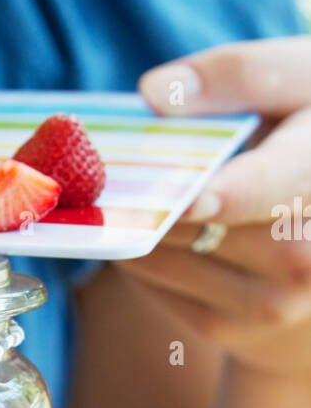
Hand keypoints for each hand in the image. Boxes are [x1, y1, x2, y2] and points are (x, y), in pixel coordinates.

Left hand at [121, 37, 310, 375]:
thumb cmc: (305, 143)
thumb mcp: (299, 87)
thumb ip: (239, 76)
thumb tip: (157, 93)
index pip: (275, 188)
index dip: (232, 196)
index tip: (192, 199)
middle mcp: (306, 257)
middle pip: (198, 217)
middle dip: (155, 188)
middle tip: (116, 163)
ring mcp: (270, 304)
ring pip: (165, 249)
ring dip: (140, 216)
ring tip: (147, 189)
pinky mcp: (226, 332)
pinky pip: (152, 281)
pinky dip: (141, 250)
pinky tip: (161, 229)